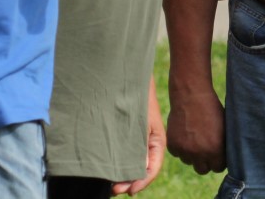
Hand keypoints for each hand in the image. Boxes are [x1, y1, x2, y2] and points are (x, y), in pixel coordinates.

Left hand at [112, 79, 165, 194]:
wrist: (129, 77)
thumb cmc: (138, 97)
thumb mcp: (141, 122)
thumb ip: (141, 145)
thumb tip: (140, 169)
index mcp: (157, 141)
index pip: (153, 169)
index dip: (142, 182)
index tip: (129, 190)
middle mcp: (148, 144)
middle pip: (140, 171)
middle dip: (128, 182)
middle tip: (113, 189)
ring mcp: (136, 141)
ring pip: (131, 165)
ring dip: (121, 175)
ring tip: (109, 184)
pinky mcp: (124, 137)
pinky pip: (123, 155)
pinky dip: (117, 165)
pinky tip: (107, 170)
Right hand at [166, 89, 225, 174]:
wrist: (191, 94)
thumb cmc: (211, 108)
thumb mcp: (224, 128)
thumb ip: (223, 147)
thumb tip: (223, 160)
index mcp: (216, 150)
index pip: (218, 168)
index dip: (217, 160)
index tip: (215, 152)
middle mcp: (200, 153)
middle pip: (202, 169)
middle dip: (204, 161)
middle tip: (204, 148)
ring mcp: (184, 150)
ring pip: (188, 161)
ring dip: (191, 154)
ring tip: (193, 136)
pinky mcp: (172, 145)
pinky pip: (177, 153)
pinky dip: (179, 146)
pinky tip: (184, 132)